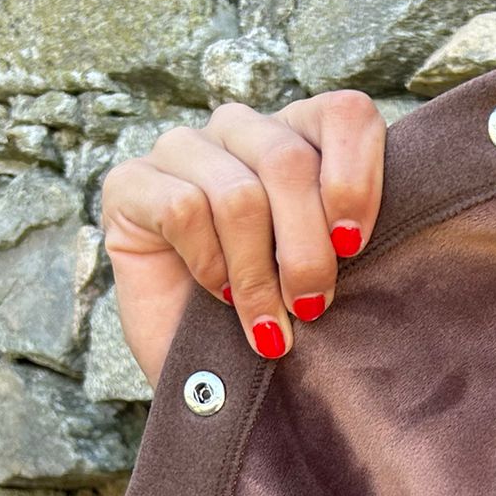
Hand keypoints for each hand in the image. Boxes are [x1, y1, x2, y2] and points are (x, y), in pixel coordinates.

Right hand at [98, 90, 387, 384]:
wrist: (213, 382)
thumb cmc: (282, 323)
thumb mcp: (335, 274)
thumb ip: (354, 232)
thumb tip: (365, 230)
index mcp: (301, 135)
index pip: (345, 113)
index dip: (357, 179)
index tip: (355, 246)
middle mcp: (241, 130)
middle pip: (290, 160)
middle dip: (308, 249)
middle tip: (312, 306)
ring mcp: (182, 150)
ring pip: (239, 193)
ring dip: (259, 275)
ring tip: (269, 324)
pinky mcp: (130, 185)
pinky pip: (184, 209)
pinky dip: (210, 265)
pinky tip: (218, 295)